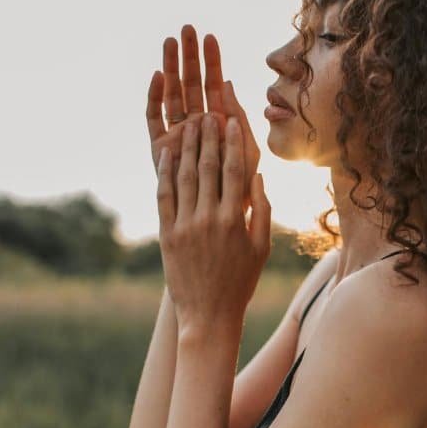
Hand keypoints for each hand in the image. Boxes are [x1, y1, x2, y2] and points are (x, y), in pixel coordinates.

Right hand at [146, 25, 261, 215]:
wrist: (222, 223)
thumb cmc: (241, 193)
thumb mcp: (247, 151)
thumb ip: (239, 118)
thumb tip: (227, 82)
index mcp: (218, 125)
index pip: (213, 85)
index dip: (212, 61)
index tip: (210, 36)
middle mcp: (196, 126)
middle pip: (190, 85)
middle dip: (189, 57)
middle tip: (186, 29)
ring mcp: (177, 136)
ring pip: (172, 95)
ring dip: (171, 68)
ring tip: (170, 40)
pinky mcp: (160, 149)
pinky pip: (154, 118)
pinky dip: (155, 96)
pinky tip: (158, 75)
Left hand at [156, 112, 270, 336]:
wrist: (208, 315)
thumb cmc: (240, 282)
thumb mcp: (261, 247)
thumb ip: (261, 211)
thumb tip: (258, 177)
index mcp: (235, 219)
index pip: (234, 171)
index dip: (233, 143)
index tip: (232, 121)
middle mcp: (209, 218)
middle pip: (207, 167)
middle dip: (208, 137)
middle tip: (208, 112)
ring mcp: (185, 225)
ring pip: (184, 177)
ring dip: (185, 148)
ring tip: (187, 125)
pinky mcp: (167, 235)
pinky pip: (164, 197)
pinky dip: (164, 174)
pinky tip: (166, 155)